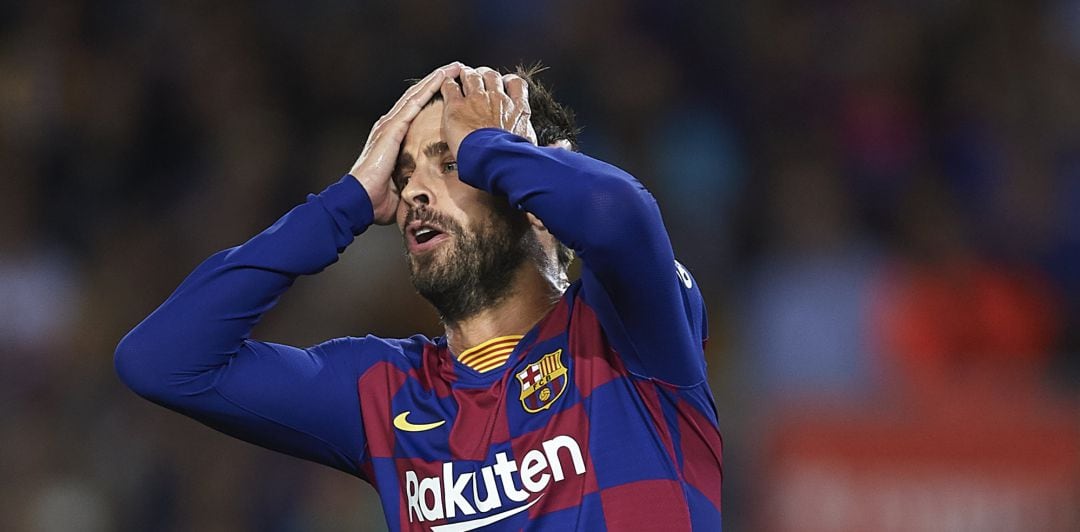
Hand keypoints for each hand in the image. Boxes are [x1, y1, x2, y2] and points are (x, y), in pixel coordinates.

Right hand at [349, 62, 462, 223]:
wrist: (360, 200)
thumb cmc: (380, 197)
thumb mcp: (403, 182)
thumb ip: (415, 176)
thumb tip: (432, 185)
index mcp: (393, 135)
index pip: (416, 109)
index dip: (432, 95)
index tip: (451, 86)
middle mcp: (391, 125)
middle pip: (417, 96)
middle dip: (437, 81)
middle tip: (456, 68)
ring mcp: (390, 125)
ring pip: (416, 95)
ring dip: (435, 80)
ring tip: (452, 68)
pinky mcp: (391, 129)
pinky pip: (412, 104)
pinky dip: (427, 90)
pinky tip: (440, 79)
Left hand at [440, 67, 536, 157]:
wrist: (492, 161)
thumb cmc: (509, 157)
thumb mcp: (527, 143)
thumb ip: (527, 133)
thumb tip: (529, 136)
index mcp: (517, 109)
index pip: (516, 83)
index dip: (507, 80)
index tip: (503, 83)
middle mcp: (497, 99)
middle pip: (491, 75)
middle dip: (484, 74)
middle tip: (479, 77)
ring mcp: (477, 100)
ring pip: (471, 76)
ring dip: (466, 74)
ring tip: (462, 76)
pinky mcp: (456, 106)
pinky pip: (450, 86)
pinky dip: (448, 83)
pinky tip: (447, 85)